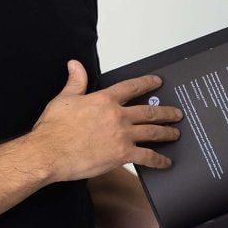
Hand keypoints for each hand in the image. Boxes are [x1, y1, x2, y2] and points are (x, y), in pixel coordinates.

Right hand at [30, 61, 183, 183]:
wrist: (49, 152)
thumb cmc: (53, 128)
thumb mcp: (64, 99)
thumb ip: (75, 82)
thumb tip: (75, 64)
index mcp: (104, 100)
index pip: (131, 87)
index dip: (147, 83)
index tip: (158, 82)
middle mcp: (118, 115)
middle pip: (149, 111)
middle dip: (166, 112)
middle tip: (177, 113)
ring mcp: (122, 135)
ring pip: (152, 132)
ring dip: (167, 132)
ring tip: (176, 132)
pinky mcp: (122, 154)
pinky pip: (147, 156)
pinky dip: (159, 160)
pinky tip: (166, 162)